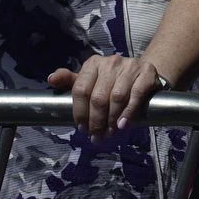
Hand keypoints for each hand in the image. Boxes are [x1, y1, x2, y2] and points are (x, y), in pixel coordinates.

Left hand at [47, 55, 171, 138]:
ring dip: (111, 119)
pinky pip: (136, 95)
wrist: (144, 74)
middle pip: (98, 97)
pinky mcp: (147, 73)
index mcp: (93, 64)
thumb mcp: (91, 81)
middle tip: (96, 136)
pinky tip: (122, 124)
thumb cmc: (113, 81)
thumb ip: (71, 82)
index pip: (81, 89)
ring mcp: (130, 66)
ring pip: (116, 97)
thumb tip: (51, 79)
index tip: (81, 128)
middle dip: (96, 121)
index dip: (79, 112)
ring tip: (109, 133)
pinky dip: (128, 112)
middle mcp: (111, 62)